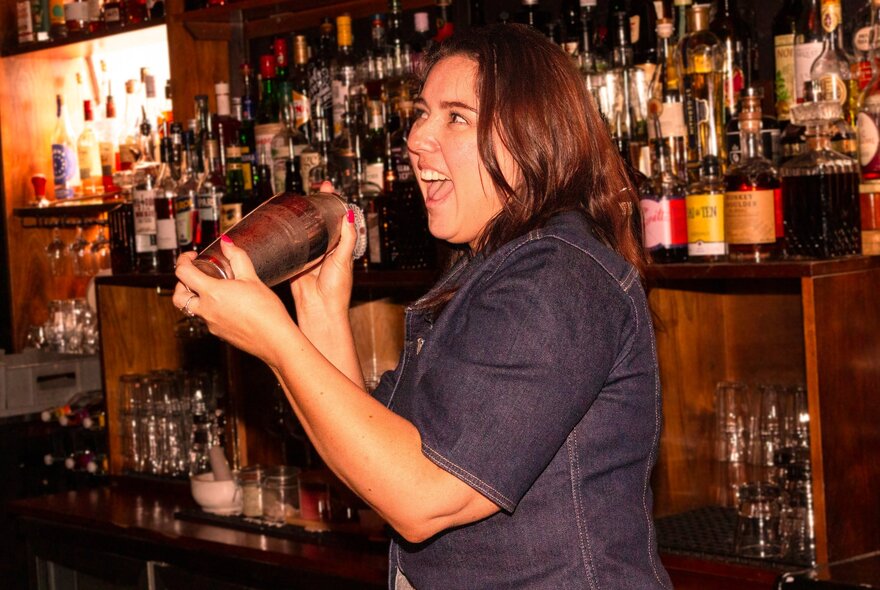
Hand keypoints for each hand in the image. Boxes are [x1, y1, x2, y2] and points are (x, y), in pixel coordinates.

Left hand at [173, 238, 295, 368]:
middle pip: (178, 296)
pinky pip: (206, 319)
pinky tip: (227, 305)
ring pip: (190, 309)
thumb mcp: (252, 278)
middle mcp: (206, 310)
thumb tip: (227, 243)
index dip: (183, 260)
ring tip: (210, 290)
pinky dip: (209, 309)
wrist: (275, 340)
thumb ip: (237, 258)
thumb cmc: (266, 311)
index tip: (192, 257)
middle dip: (181, 283)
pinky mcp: (219, 334)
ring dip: (193, 297)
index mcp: (212, 293)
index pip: (183, 273)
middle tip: (194, 275)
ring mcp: (211, 324)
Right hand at [290, 182, 358, 320]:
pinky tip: (280, 223)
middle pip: (317, 222)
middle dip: (314, 206)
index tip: (327, 187)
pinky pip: (288, 246)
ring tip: (296, 201)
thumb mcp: (344, 259)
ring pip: (302, 231)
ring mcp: (307, 255)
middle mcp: (322, 249)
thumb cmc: (336, 290)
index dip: (331, 203)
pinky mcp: (293, 262)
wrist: (319, 310)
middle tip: (313, 189)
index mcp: (337, 247)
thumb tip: (349, 215)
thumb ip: (347, 238)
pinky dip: (285, 235)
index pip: (335, 219)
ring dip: (299, 217)